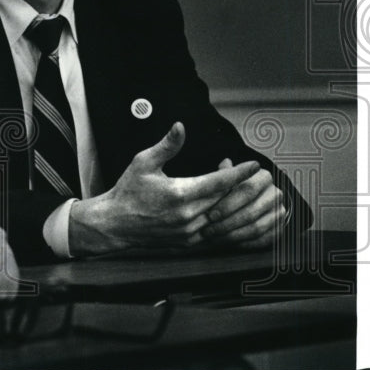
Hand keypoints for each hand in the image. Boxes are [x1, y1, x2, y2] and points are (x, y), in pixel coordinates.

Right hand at [68, 122, 260, 255]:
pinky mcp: (190, 242)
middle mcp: (188, 215)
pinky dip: (229, 220)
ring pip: (227, 218)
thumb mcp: (143, 162)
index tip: (254, 165)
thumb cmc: (128, 191)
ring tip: (240, 189)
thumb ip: (167, 145)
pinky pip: (218, 232)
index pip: (218, 182)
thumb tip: (180, 127)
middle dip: (242, 185)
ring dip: (238, 204)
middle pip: (228, 200)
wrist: (115, 223)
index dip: (239, 172)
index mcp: (179, 193)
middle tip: (245, 172)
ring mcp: (191, 232)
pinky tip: (231, 209)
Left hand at [199, 158, 286, 249]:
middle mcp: (275, 194)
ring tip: (214, 238)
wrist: (251, 201)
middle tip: (209, 230)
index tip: (210, 215)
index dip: (227, 204)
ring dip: (232, 236)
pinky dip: (243, 243)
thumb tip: (225, 163)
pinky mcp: (279, 229)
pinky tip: (227, 243)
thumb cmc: (233, 189)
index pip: (247, 190)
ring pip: (256, 228)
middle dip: (226, 224)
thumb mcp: (228, 178)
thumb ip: (224, 174)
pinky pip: (262, 240)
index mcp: (263, 177)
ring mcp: (279, 213)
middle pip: (251, 212)